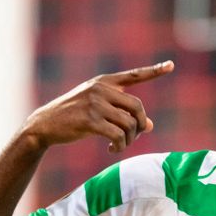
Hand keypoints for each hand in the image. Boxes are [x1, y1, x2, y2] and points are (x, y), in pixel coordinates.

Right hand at [21, 60, 174, 152]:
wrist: (45, 124)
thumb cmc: (73, 117)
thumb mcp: (96, 109)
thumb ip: (121, 113)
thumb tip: (150, 125)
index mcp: (103, 82)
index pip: (134, 75)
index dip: (154, 71)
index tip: (171, 65)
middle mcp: (101, 89)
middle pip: (137, 107)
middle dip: (140, 125)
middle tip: (134, 137)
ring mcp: (95, 104)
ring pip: (129, 124)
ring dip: (129, 140)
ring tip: (120, 146)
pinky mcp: (90, 121)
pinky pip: (117, 136)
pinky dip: (120, 146)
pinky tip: (112, 150)